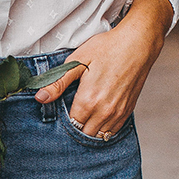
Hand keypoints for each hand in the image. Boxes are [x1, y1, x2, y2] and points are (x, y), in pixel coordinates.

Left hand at [33, 0, 173, 138]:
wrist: (137, 43)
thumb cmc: (107, 48)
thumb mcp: (77, 61)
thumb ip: (58, 83)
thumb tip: (40, 98)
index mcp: (88, 100)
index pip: (71, 125)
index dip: (64, 121)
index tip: (62, 113)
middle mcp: (104, 111)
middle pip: (84, 133)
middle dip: (76, 128)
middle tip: (72, 115)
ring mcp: (118, 113)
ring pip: (99, 135)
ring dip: (90, 130)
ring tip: (84, 119)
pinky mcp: (128, 110)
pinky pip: (113, 131)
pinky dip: (104, 129)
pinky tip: (98, 119)